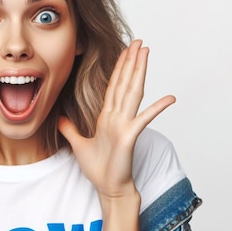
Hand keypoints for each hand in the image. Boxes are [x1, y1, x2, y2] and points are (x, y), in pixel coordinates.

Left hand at [58, 40, 174, 199]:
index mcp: (108, 117)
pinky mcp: (130, 136)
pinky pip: (144, 118)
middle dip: (131, 61)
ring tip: (146, 53)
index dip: (119, 68)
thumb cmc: (99, 169)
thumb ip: (70, 129)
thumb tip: (60, 118)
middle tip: (138, 42)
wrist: (109, 188)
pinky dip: (157, 108)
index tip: (125, 51)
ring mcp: (126, 125)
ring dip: (139, 72)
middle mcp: (118, 117)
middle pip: (125, 83)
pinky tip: (170, 98)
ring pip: (133, 92)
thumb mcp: (78, 144)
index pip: (114, 86)